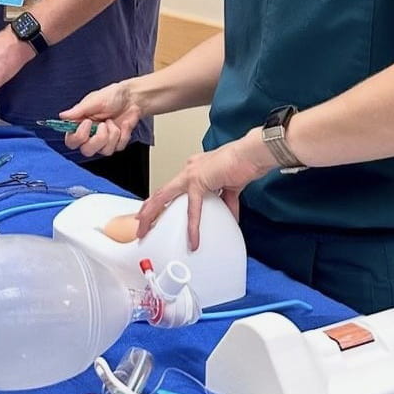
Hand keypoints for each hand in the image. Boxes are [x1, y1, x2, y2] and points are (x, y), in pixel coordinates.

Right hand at [58, 80, 140, 156]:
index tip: (88, 122)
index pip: (71, 141)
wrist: (132, 98)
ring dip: (112, 134)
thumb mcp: (95, 100)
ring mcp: (104, 141)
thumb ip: (78, 110)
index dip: (78, 137)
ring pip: (104, 151)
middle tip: (103, 125)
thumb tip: (62, 116)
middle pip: (86, 151)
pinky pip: (118, 147)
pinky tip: (124, 124)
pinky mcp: (117, 143)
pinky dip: (123, 134)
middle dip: (98, 139)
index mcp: (80, 124)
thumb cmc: (111, 96)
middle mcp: (90, 135)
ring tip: (112, 121)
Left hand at [137, 134, 270, 249]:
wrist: (253, 154)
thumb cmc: (245, 164)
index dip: (161, 201)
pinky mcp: (200, 181)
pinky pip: (194, 208)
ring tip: (147, 229)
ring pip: (165, 196)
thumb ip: (225, 199)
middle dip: (148, 208)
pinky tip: (194, 240)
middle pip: (162, 192)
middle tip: (140, 224)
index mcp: (196, 170)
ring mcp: (192, 174)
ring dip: (154, 213)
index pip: (173, 188)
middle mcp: (189, 170)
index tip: (153, 212)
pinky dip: (194, 227)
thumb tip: (228, 215)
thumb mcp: (231, 186)